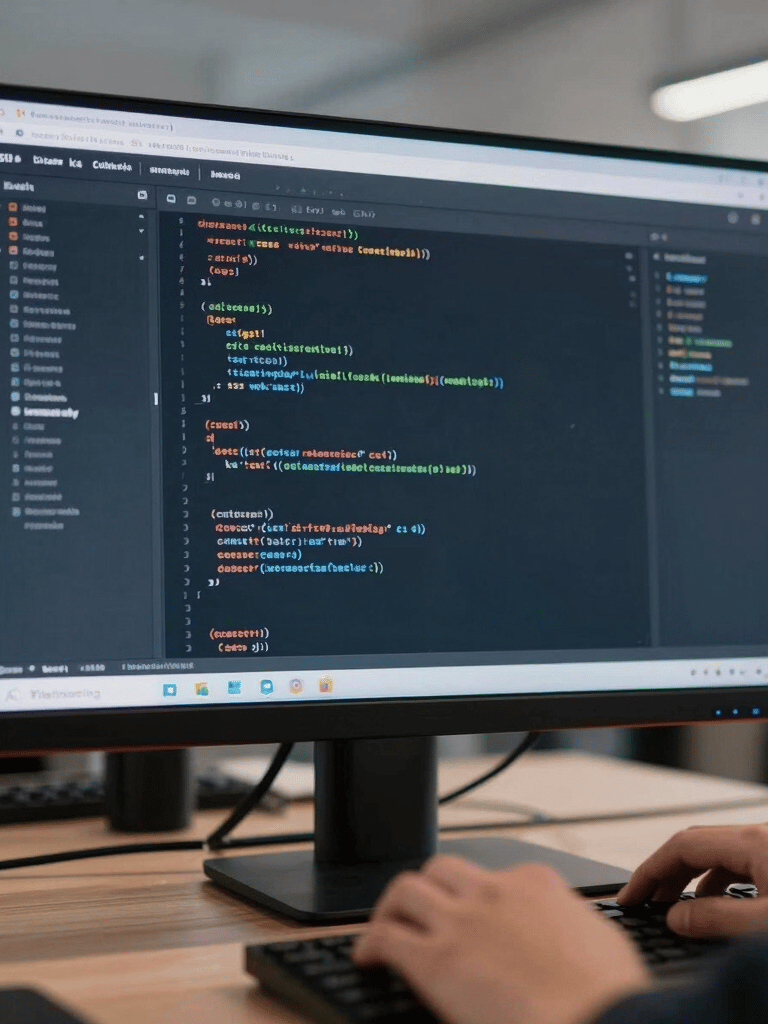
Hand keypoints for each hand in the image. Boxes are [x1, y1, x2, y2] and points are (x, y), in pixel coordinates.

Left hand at [353, 855, 650, 1023]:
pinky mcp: (436, 959)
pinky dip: (370, 944)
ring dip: (392, 908)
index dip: (483, 896)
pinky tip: (367, 959)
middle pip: (443, 869)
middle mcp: (495, 892)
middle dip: (429, 888)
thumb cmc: (607, 997)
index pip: (499, 874)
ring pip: (406, 889)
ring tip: (385, 927)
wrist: (597, 1023)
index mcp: (537, 885)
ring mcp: (463, 921)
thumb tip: (572, 931)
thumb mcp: (601, 940)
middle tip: (421, 912)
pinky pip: (386, 937)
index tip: (476, 913)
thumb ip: (574, 924)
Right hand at [616, 822, 767, 938]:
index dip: (649, 871)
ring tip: (673, 907)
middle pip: (695, 845)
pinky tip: (714, 903)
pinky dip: (715, 881)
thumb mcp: (766, 924)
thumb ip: (719, 919)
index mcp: (753, 842)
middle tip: (643, 902)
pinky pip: (736, 863)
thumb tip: (676, 919)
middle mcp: (759, 836)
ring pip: (716, 853)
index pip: (682, 846)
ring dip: (688, 877)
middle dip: (664, 873)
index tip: (630, 895)